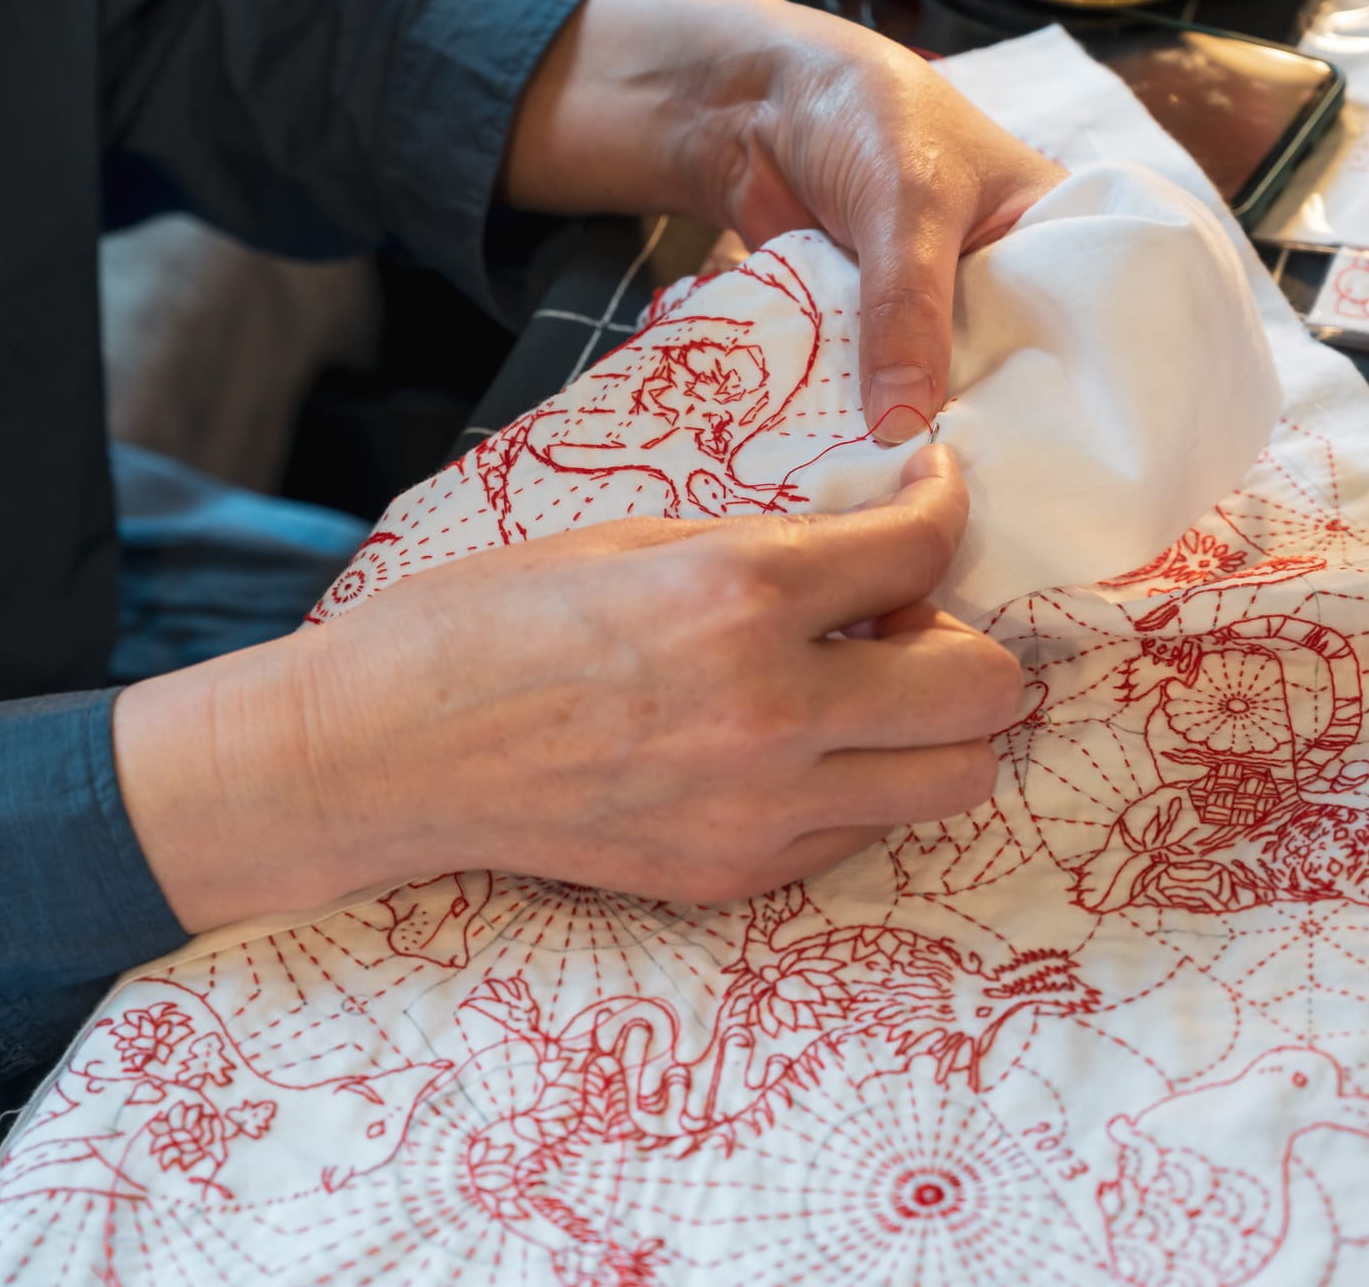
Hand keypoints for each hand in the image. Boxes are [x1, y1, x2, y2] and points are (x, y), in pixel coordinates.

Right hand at [117, 447, 1021, 931]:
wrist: (383, 752)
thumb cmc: (486, 621)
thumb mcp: (634, 540)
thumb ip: (768, 551)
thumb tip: (868, 558)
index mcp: (740, 596)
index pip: (924, 545)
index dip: (945, 501)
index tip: (929, 492)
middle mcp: (773, 713)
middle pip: (985, 692)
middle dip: (965, 639)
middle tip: (900, 618)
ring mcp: (759, 812)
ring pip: (954, 782)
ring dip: (933, 728)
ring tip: (859, 693)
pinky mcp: (732, 876)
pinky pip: (859, 833)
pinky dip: (855, 786)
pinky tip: (786, 749)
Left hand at [503, 0, 1064, 441]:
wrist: (759, 104)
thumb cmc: (865, 117)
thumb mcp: (907, 203)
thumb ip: (908, 309)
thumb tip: (901, 425)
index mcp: (1051, 235)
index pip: (1087, 326)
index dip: (1078, 391)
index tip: (1065, 459)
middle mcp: (1004, 283)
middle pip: (1012, 373)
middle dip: (988, 423)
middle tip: (981, 492)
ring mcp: (937, 313)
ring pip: (939, 388)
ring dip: (919, 426)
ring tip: (920, 488)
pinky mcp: (875, 333)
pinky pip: (878, 387)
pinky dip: (865, 415)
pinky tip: (867, 467)